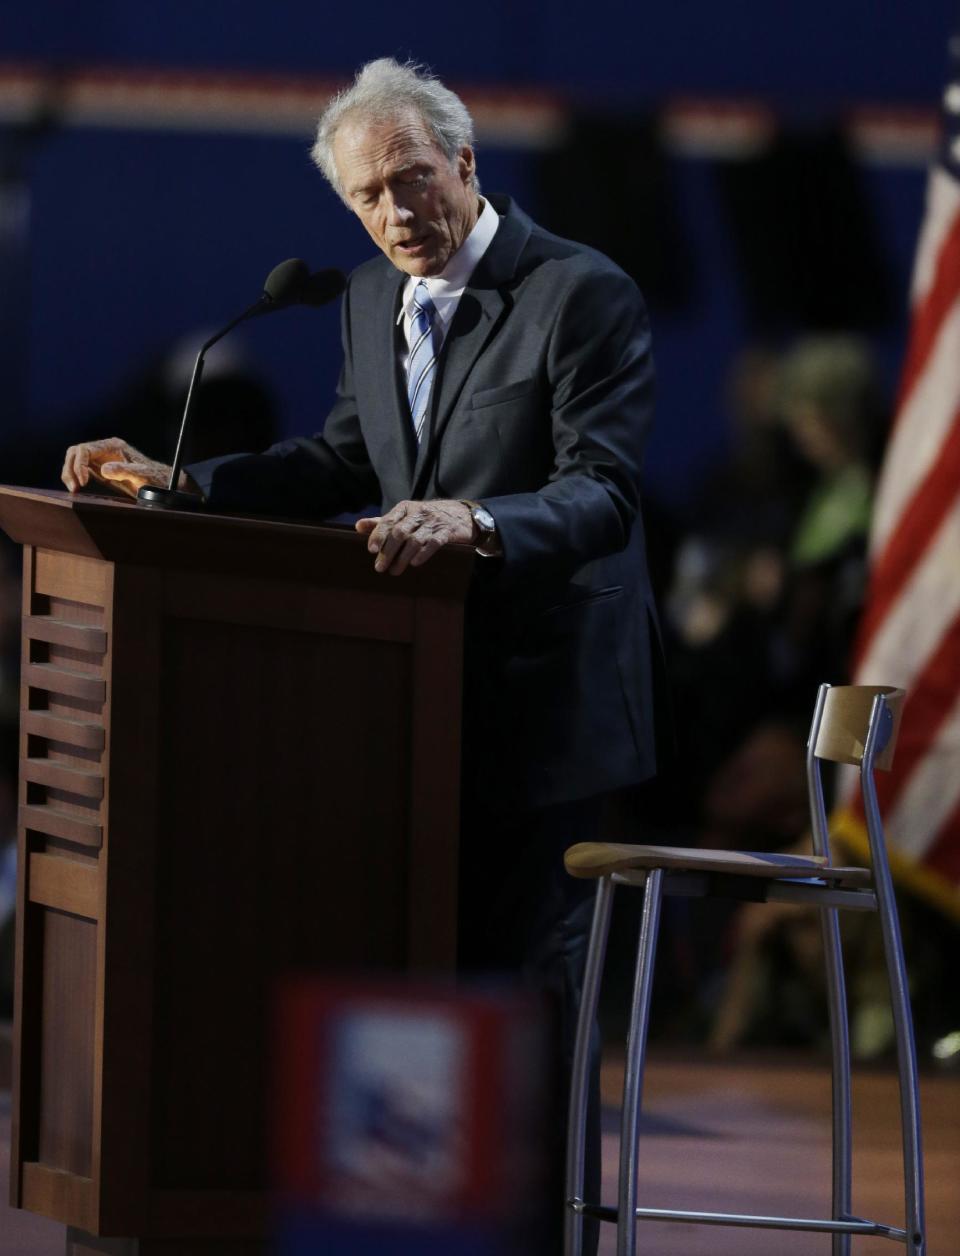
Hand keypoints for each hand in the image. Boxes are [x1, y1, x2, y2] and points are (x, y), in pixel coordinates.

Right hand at [61, 437, 193, 498]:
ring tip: (74, 490)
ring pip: (74, 459)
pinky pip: (80, 468)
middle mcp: (105, 449)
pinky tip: (77, 488)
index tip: (84, 482)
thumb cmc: (154, 478)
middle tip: (75, 488)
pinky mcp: (99, 467)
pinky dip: (74, 477)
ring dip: (69, 473)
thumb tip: (104, 469)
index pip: (85, 449)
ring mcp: (101, 457)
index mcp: (113, 446)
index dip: (80, 465)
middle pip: (75, 452)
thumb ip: (125, 471)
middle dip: (71, 468)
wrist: (160, 482)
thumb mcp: (142, 476)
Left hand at [355, 499, 474, 574]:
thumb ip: (383, 522)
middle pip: (400, 532)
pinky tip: (414, 563)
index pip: (388, 521)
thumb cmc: (427, 517)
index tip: (372, 550)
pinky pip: (433, 544)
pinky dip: (423, 554)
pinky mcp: (447, 532)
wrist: (462, 515)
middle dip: (388, 551)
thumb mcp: (405, 516)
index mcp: (405, 508)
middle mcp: (419, 513)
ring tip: (394, 571)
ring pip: (414, 540)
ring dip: (402, 558)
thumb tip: (358, 526)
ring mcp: (433, 522)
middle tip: (380, 568)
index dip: (379, 535)